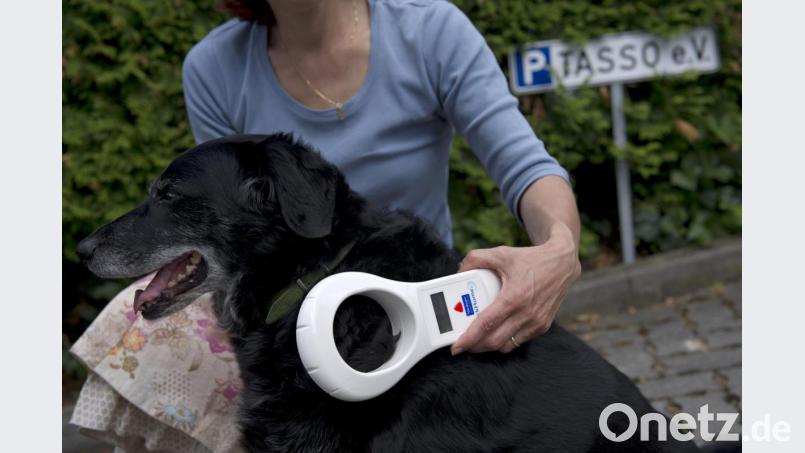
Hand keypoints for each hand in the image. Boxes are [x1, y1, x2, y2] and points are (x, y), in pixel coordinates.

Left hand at [450, 223, 580, 353]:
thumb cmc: (531, 259)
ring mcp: (536, 322)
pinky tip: (496, 332)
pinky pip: (518, 341)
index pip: (486, 324)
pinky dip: (505, 341)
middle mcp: (527, 313)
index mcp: (514, 297)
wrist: (562, 263)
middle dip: (475, 346)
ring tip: (478, 338)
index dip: (469, 338)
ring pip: (506, 345)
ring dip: (489, 346)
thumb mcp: (501, 253)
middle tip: (463, 343)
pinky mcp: (543, 326)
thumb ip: (476, 258)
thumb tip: (459, 271)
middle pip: (494, 341)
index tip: (456, 347)